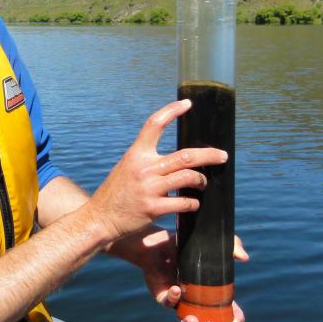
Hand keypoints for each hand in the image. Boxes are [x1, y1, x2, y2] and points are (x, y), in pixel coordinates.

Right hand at [85, 99, 226, 241]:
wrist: (100, 217)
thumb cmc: (117, 192)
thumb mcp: (127, 167)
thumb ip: (147, 159)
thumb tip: (176, 157)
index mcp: (136, 154)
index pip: (154, 124)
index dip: (172, 111)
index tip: (187, 104)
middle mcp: (144, 168)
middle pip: (186, 155)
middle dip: (209, 155)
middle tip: (222, 155)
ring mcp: (149, 188)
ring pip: (189, 177)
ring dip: (201, 180)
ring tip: (202, 182)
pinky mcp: (153, 208)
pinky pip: (183, 202)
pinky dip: (193, 203)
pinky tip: (192, 203)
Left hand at [111, 231, 249, 321]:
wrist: (160, 240)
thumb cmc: (188, 245)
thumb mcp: (211, 243)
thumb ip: (232, 246)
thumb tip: (244, 257)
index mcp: (212, 294)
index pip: (227, 314)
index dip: (233, 321)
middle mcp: (196, 301)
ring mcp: (180, 301)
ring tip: (192, 320)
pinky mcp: (162, 295)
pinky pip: (167, 303)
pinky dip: (173, 298)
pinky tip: (177, 290)